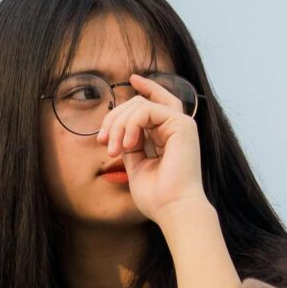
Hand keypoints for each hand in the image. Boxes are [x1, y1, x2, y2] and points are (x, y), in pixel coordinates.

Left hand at [95, 72, 205, 223]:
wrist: (173, 209)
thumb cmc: (157, 197)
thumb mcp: (136, 165)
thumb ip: (131, 145)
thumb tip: (119, 131)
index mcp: (170, 136)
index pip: (157, 102)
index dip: (146, 88)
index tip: (131, 78)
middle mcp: (178, 127)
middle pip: (140, 103)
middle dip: (115, 118)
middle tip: (103, 142)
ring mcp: (182, 124)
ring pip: (140, 104)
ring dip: (119, 124)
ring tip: (114, 150)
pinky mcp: (183, 124)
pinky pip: (147, 110)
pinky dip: (132, 124)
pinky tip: (128, 145)